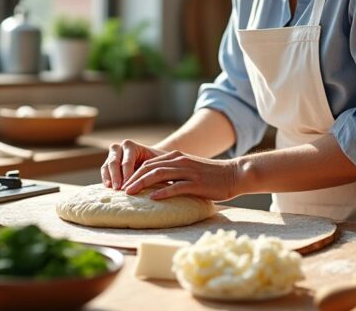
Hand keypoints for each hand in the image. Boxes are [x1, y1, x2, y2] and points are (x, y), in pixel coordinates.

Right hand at [100, 140, 164, 189]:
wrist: (150, 161)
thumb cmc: (156, 163)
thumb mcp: (157, 164)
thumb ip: (153, 170)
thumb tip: (154, 181)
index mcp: (131, 146)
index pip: (127, 161)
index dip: (127, 174)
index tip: (129, 186)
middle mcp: (119, 148)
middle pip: (114, 162)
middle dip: (116, 176)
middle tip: (119, 189)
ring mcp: (112, 155)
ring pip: (107, 166)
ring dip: (109, 178)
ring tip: (112, 189)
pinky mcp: (108, 164)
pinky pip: (104, 171)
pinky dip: (106, 179)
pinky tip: (108, 188)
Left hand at [121, 150, 240, 201]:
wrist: (234, 174)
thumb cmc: (211, 176)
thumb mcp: (190, 170)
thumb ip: (174, 174)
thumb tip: (157, 186)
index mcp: (176, 158)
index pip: (149, 164)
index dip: (134, 173)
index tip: (124, 185)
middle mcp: (179, 161)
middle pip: (149, 168)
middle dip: (133, 179)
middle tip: (121, 190)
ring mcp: (187, 171)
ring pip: (158, 175)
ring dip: (141, 184)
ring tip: (130, 193)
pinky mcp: (196, 183)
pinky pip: (175, 186)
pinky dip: (162, 192)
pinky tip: (152, 198)